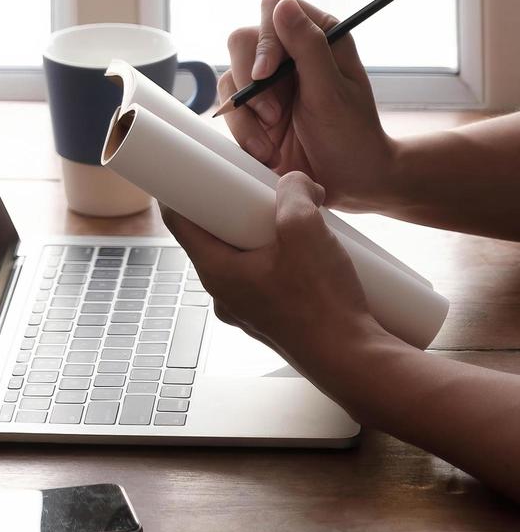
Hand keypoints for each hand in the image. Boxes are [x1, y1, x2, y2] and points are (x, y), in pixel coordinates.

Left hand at [159, 173, 386, 370]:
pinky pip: (265, 281)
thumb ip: (295, 195)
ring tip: (289, 219)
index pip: (180, 224)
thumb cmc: (323, 303)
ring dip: (259, 238)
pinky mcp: (273, 320)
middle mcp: (224, 294)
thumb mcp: (307, 232)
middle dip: (230, 211)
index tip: (185, 170)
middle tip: (251, 189)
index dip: (178, 192)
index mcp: (216, 272)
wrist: (354, 361)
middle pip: (213, 240)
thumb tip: (294, 181)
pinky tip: (306, 253)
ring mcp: (246, 311)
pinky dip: (277, 261)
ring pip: (242, 261)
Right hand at [221, 0, 396, 210]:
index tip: (266, 75)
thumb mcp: (332, 91)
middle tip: (273, 115)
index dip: (265, 38)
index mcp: (320, 36)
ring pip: (229, 78)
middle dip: (250, 82)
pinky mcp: (252, 109)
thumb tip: (283, 5)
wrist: (348, 182)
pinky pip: (227, 108)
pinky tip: (266, 149)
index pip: (275, 8)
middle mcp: (290, 54)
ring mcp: (268, 82)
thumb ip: (308, 47)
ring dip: (246, 114)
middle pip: (242, 41)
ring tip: (273, 139)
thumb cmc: (352, 136)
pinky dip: (242, 132)